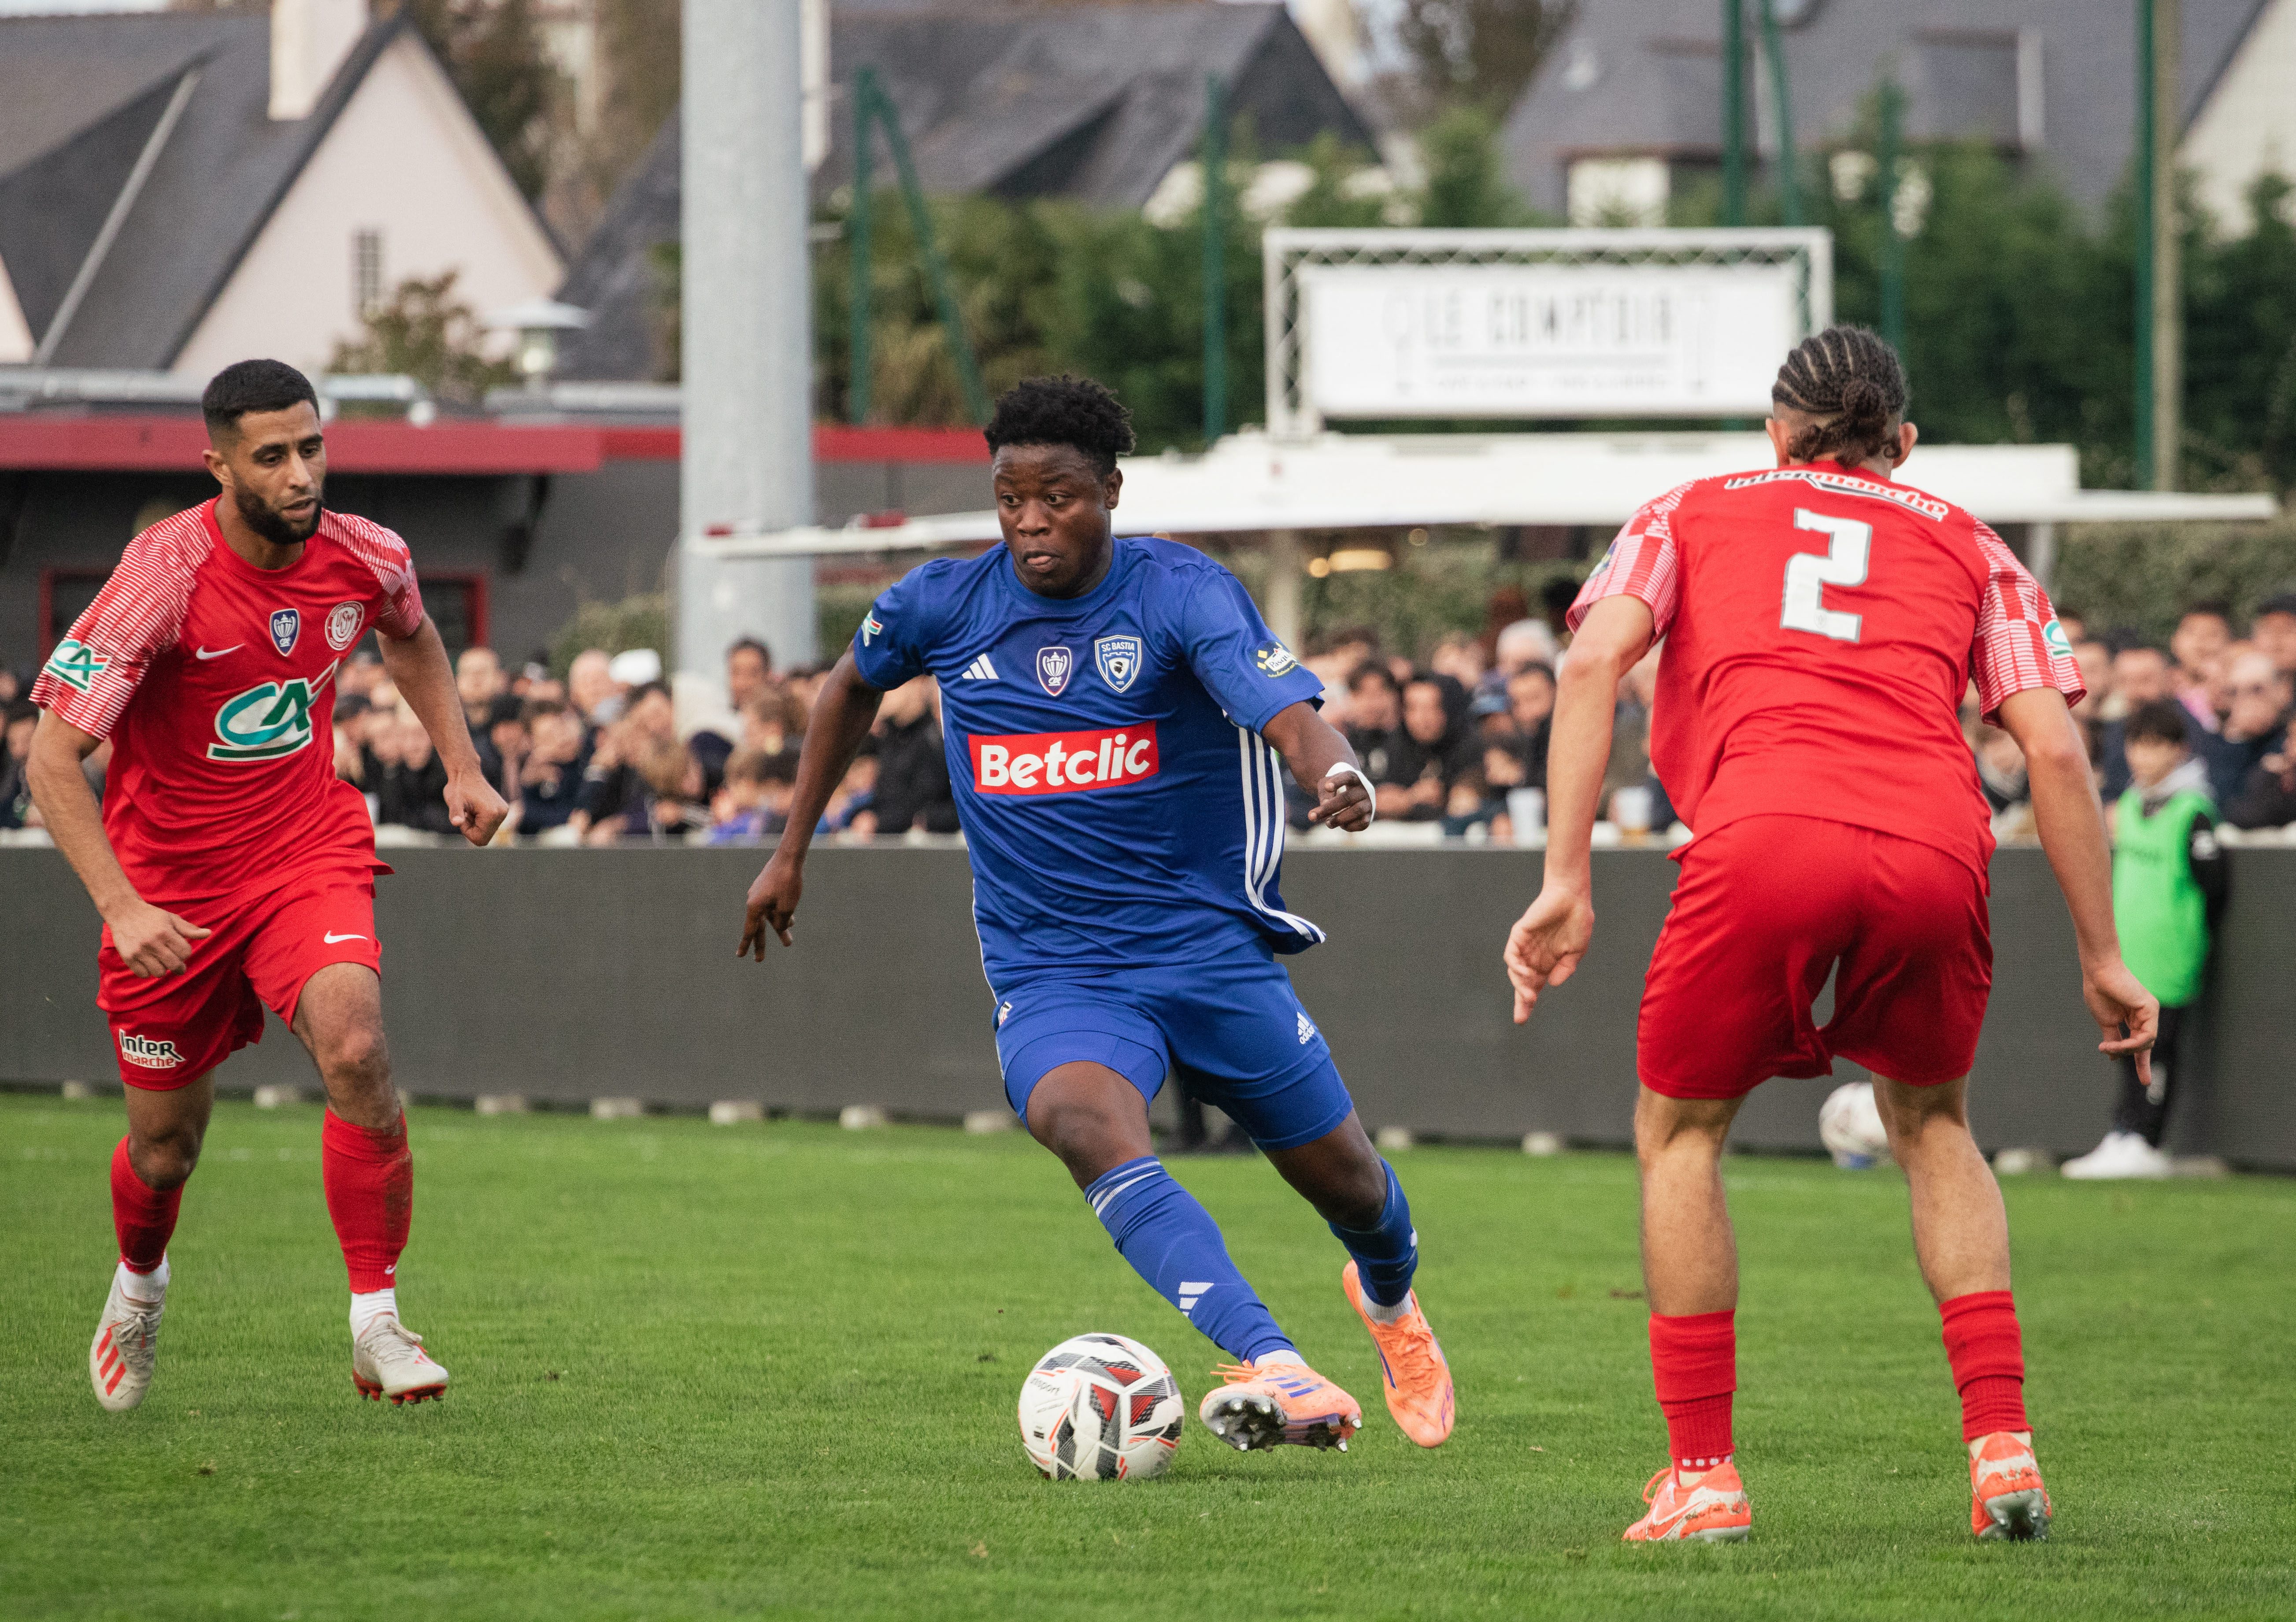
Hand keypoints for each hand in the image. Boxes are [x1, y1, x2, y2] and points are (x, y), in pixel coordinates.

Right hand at [106, 898, 211, 977]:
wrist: (124, 912)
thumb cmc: (152, 916)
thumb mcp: (172, 919)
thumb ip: (189, 929)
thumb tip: (209, 934)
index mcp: (165, 932)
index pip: (185, 953)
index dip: (186, 953)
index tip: (181, 950)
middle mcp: (152, 942)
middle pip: (174, 965)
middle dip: (179, 967)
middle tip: (177, 964)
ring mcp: (139, 951)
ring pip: (159, 973)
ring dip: (163, 969)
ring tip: (161, 961)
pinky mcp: (128, 957)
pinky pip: (143, 974)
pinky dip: (148, 972)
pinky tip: (149, 963)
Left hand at [445, 766, 509, 846]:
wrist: (466, 773)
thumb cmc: (458, 787)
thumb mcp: (454, 801)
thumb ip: (455, 813)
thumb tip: (456, 823)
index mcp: (493, 814)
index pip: (480, 840)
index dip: (466, 831)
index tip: (463, 816)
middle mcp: (502, 814)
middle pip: (485, 837)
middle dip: (472, 829)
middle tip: (466, 813)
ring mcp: (504, 812)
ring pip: (487, 832)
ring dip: (476, 824)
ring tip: (470, 810)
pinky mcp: (502, 810)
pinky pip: (490, 825)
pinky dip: (480, 821)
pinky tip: (475, 809)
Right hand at [740, 851, 802, 958]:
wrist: (789, 857)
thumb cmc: (788, 883)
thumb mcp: (787, 907)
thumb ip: (781, 921)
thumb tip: (779, 927)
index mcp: (754, 907)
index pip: (750, 931)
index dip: (746, 945)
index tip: (740, 956)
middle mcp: (754, 901)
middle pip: (758, 927)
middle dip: (761, 944)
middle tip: (759, 960)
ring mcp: (760, 895)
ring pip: (769, 917)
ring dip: (779, 929)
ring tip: (787, 943)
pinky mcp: (768, 889)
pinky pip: (773, 907)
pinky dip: (781, 915)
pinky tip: (792, 922)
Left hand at [1314, 768, 1372, 831]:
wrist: (1353, 796)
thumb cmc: (1336, 789)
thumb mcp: (1327, 786)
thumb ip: (1324, 793)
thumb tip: (1325, 804)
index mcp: (1354, 778)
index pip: (1348, 777)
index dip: (1338, 781)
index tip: (1327, 787)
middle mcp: (1363, 790)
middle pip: (1347, 798)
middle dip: (1329, 808)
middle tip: (1312, 816)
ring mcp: (1368, 803)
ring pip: (1357, 811)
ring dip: (1340, 819)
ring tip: (1327, 823)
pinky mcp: (1369, 817)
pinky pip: (1362, 823)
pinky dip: (1349, 826)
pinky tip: (1341, 825)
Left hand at [1504, 883, 1595, 1024]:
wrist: (1573, 897)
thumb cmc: (1578, 921)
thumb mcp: (1576, 951)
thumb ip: (1566, 968)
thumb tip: (1552, 984)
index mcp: (1548, 963)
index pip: (1534, 986)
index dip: (1527, 1003)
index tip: (1521, 1019)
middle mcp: (1534, 957)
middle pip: (1522, 984)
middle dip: (1520, 1001)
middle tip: (1521, 1017)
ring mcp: (1526, 946)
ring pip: (1515, 972)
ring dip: (1520, 986)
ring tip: (1529, 996)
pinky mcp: (1519, 934)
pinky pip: (1511, 954)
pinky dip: (1516, 966)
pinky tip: (1526, 974)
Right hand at [2081, 956, 2159, 1088]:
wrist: (2098, 972)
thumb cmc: (2098, 992)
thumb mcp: (2106, 1022)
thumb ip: (2113, 1039)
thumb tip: (2113, 1056)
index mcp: (2135, 1017)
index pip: (2141, 1044)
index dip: (2141, 1063)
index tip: (2145, 1082)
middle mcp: (2146, 1015)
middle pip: (2144, 1045)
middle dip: (2137, 1061)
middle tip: (2116, 1059)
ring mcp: (2150, 1011)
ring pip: (2145, 1043)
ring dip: (2126, 1050)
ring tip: (2107, 1048)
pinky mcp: (2150, 1008)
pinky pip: (2146, 1035)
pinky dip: (2133, 1044)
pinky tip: (2117, 1045)